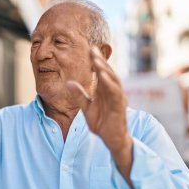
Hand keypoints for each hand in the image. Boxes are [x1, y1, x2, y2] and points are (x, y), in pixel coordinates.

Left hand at [66, 47, 133, 187]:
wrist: (111, 139)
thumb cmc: (101, 122)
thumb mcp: (86, 108)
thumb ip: (79, 95)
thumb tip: (68, 82)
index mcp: (104, 90)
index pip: (100, 73)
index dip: (95, 61)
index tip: (89, 49)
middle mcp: (112, 92)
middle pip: (107, 73)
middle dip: (100, 61)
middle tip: (93, 49)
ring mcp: (117, 98)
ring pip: (113, 81)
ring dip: (105, 70)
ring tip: (97, 61)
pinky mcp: (119, 107)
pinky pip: (116, 94)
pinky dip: (110, 85)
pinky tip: (104, 77)